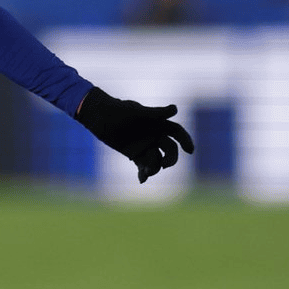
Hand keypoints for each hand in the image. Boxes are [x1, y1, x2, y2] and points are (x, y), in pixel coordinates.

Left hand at [75, 87, 195, 182]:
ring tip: (148, 172)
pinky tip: (142, 179)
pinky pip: (143, 166)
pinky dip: (144, 173)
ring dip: (155, 167)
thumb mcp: (137, 112)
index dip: (185, 140)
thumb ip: (156, 113)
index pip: (176, 132)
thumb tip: (175, 109)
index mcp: (158, 123)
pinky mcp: (134, 154)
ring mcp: (144, 146)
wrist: (99, 117)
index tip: (190, 150)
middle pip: (170, 150)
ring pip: (157, 160)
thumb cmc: (118, 110)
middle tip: (165, 165)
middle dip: (171, 159)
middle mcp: (154, 136)